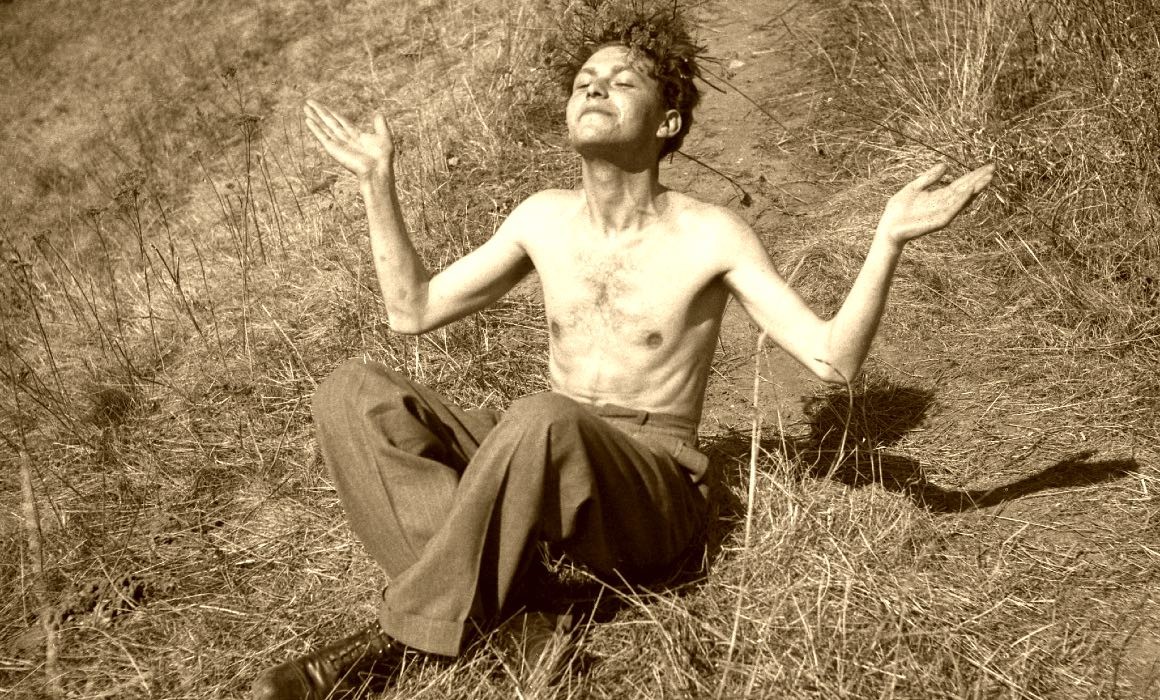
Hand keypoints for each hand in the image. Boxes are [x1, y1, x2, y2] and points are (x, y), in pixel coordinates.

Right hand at [303, 99, 393, 180]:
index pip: (340, 120)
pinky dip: (315, 128)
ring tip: (305, 108)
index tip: (323, 105)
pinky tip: (308, 120)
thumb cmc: (383, 157)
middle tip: (309, 102)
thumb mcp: (384, 136)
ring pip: (324, 127)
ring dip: (314, 117)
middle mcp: (345, 138)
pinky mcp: (333, 149)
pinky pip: (322, 136)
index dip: (331, 112)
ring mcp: (338, 144)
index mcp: (356, 135)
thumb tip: (378, 112)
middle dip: (319, 111)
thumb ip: (380, 124)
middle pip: (329, 121)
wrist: (377, 170)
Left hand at [876, 163, 994, 245]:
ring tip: (988, 178)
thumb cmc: (899, 210)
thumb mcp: (914, 187)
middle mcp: (944, 204)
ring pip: (963, 199)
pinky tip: (969, 191)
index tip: (988, 166)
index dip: (974, 175)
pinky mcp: (938, 221)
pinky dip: (961, 201)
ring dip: (976, 189)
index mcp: (939, 196)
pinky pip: (952, 210)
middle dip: (979, 180)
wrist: (888, 227)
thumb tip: (945, 165)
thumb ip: (929, 177)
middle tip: (993, 169)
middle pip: (966, 190)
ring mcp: (943, 213)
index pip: (961, 183)